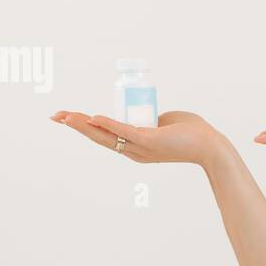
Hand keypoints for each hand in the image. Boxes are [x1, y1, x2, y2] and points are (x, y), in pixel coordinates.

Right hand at [51, 109, 223, 166]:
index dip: (86, 127)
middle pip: (98, 137)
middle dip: (76, 126)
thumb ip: (154, 120)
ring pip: (106, 135)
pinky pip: (124, 131)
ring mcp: (141, 147)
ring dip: (84, 125)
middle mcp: (134, 151)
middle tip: (55, 116)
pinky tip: (94, 118)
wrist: (210, 145)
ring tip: (66, 117)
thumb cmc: (192, 133)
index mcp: (136, 148)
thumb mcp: (166, 122)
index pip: (105, 136)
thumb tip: (149, 114)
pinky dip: (108, 124)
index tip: (68, 118)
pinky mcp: (149, 140)